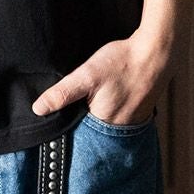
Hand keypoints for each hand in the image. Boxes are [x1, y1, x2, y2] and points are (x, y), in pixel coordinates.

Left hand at [31, 31, 173, 124]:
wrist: (155, 53)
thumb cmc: (121, 63)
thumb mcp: (87, 74)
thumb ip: (63, 93)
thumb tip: (38, 110)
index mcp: (102, 126)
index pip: (76, 140)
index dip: (64, 134)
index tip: (52, 131)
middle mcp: (117, 133)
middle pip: (90, 136)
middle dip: (78, 129)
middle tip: (70, 114)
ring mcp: (129, 126)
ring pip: (103, 130)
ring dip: (93, 122)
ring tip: (87, 107)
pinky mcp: (137, 116)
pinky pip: (116, 123)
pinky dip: (108, 116)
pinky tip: (104, 102)